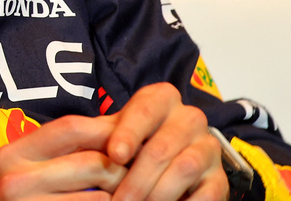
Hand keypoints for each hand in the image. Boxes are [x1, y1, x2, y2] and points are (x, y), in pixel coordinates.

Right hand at [0, 113, 126, 199]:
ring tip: (125, 196)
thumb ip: (61, 150)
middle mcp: (16, 178)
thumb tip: (114, 125)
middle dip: (122, 169)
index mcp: (13, 153)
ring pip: (99, 197)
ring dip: (118, 198)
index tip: (130, 139)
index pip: (71, 126)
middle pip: (92, 162)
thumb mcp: (25, 172)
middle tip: (135, 175)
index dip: (107, 130)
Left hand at [104, 82, 228, 200]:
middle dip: (136, 178)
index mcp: (162, 100)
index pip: (145, 109)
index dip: (129, 131)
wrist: (168, 169)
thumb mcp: (115, 136)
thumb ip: (100, 135)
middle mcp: (189, 118)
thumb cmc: (134, 149)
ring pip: (183, 168)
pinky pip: (207, 194)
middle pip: (162, 145)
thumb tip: (72, 141)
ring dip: (157, 194)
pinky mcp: (219, 179)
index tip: (114, 154)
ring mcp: (207, 148)